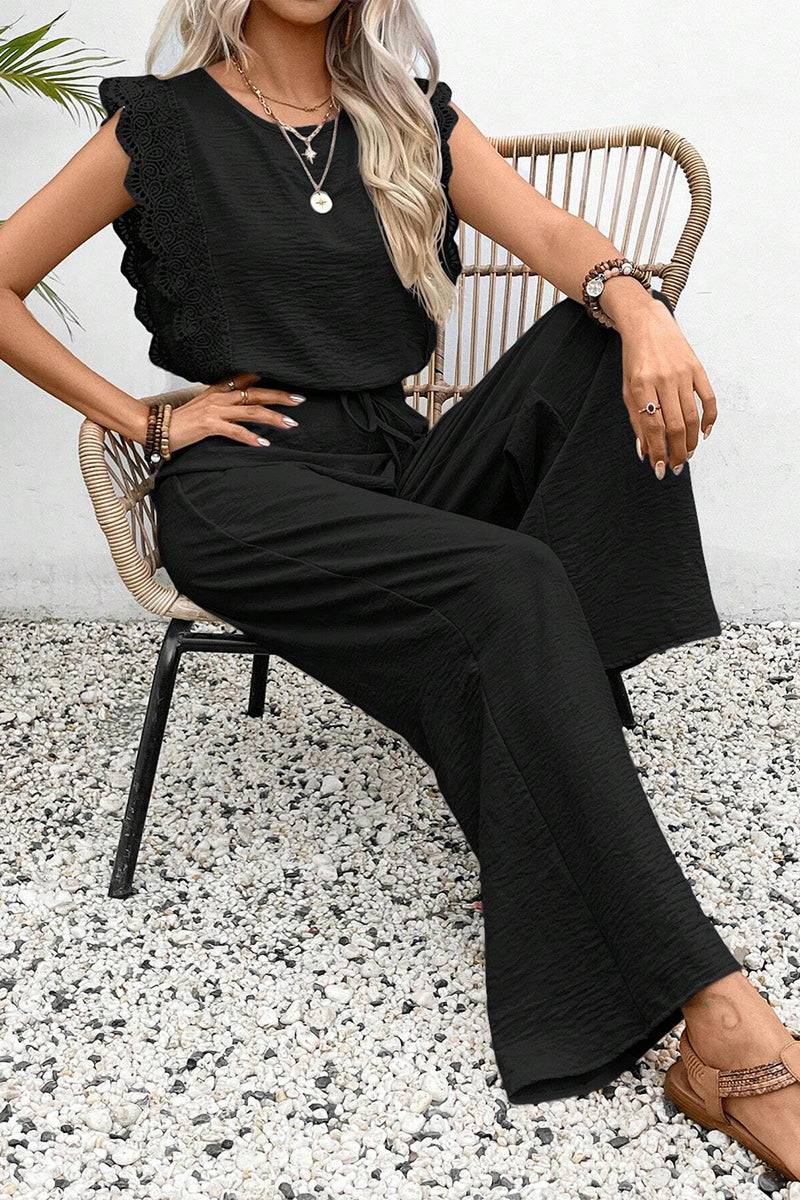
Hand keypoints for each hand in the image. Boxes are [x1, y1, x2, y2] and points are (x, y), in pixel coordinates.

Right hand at [169, 372, 304, 451]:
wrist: (155, 427)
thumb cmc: (179, 421)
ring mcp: (214, 410)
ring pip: (251, 411)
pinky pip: (235, 431)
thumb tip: (240, 408)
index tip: (288, 383)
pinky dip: (251, 437)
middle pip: (256, 393)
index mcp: (218, 390)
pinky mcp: (209, 425)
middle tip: (300, 399)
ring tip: (291, 424)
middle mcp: (219, 397)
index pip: (247, 379)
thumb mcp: (203, 407)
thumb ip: (221, 404)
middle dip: (280, 396)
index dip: (268, 380)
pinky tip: (264, 443)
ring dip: (273, 417)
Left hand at [617, 296, 717, 478]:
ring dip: (691, 441)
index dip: (657, 450)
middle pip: (675, 426)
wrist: (647, 323)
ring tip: (687, 455)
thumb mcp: (627, 388)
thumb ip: (636, 419)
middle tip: (675, 466)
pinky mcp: (697, 368)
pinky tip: (704, 434)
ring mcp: (682, 373)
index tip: (660, 467)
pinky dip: (709, 419)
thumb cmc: (635, 359)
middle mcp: (663, 380)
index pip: (653, 426)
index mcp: (641, 385)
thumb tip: (644, 450)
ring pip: (691, 416)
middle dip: (676, 452)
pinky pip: (708, 399)